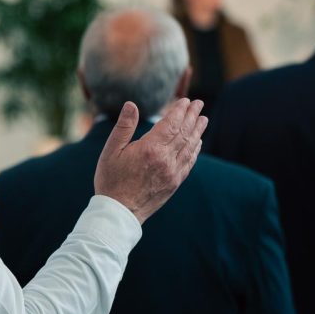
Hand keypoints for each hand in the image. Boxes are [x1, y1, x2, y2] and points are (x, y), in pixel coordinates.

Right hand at [94, 99, 206, 223]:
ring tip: (203, 119)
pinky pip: (189, 162)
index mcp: (150, 148)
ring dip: (197, 131)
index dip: (179, 111)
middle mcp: (165, 159)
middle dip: (192, 116)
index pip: (171, 124)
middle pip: (184, 133)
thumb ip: (123, 126)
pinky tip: (197, 142)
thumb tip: (131, 104)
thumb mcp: (111, 151)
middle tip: (199, 104)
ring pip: (190, 147)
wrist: (119, 212)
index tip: (186, 101)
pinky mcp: (174, 182)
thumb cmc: (111, 180)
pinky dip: (195, 150)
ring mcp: (172, 172)